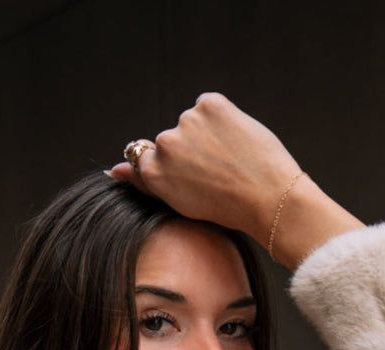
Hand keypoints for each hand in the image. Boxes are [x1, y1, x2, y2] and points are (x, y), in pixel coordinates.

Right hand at [109, 93, 298, 244]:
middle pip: (173, 139)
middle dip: (192, 150)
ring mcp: (186, 122)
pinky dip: (221, 118)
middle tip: (219, 173)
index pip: (148, 156)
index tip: (194, 174)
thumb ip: (146, 182)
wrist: (269, 200)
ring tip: (231, 159)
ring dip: (207, 133)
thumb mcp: (180, 202)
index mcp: (154, 172)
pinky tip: (236, 140)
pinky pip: (209, 106)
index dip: (176, 166)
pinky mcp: (209, 104)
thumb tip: (115, 169)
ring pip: (192, 122)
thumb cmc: (228, 208)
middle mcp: (165, 144)